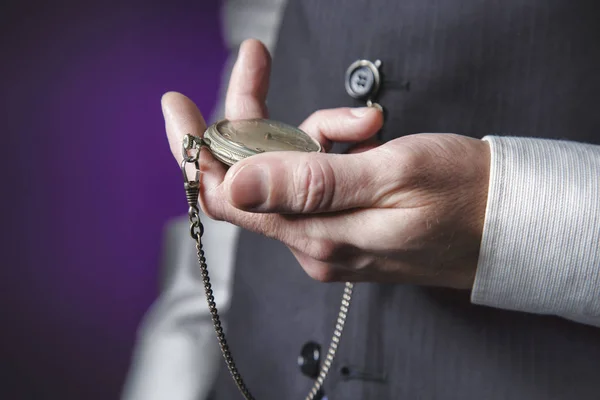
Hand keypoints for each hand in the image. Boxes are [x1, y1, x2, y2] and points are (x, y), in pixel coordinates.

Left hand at [161, 39, 490, 289]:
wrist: (508, 222)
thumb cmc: (463, 200)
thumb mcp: (392, 176)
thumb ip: (310, 184)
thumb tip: (239, 184)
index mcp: (317, 234)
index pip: (228, 196)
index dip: (195, 149)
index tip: (178, 106)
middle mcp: (313, 241)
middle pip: (254, 172)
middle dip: (257, 116)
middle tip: (256, 63)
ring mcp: (328, 232)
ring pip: (289, 167)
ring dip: (315, 129)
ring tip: (367, 123)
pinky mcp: (344, 221)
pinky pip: (317, 174)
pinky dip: (334, 144)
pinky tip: (368, 138)